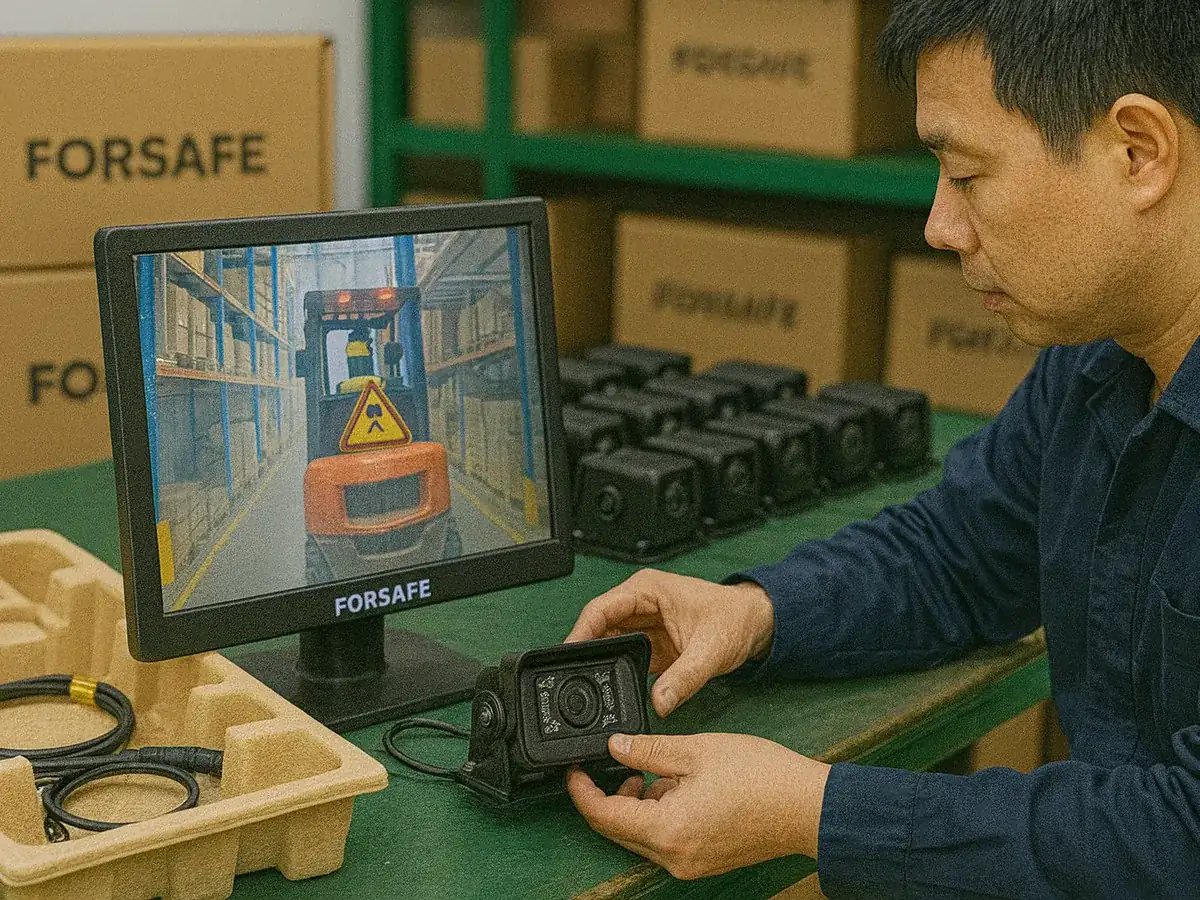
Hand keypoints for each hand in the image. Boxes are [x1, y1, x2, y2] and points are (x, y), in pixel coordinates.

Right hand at [566, 569, 774, 716]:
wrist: (756, 624)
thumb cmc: (735, 619)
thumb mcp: (711, 649)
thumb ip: (685, 678)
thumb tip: (659, 703)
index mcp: (646, 590)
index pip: (601, 609)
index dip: (579, 633)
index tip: (566, 656)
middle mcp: (638, 604)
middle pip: (597, 627)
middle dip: (584, 652)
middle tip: (571, 679)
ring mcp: (642, 624)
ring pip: (606, 643)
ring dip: (598, 663)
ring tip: (587, 688)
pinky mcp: (649, 644)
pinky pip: (622, 657)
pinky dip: (614, 671)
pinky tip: (608, 688)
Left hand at [567, 732, 829, 879]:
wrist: (807, 807)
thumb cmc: (761, 777)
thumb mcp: (696, 750)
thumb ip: (648, 750)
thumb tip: (614, 746)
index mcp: (667, 829)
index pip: (603, 815)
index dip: (581, 791)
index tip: (573, 769)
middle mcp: (673, 857)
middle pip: (618, 829)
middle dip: (608, 796)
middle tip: (612, 762)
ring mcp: (689, 864)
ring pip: (642, 835)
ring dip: (637, 804)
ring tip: (657, 770)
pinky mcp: (703, 861)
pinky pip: (665, 840)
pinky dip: (660, 814)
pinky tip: (678, 788)